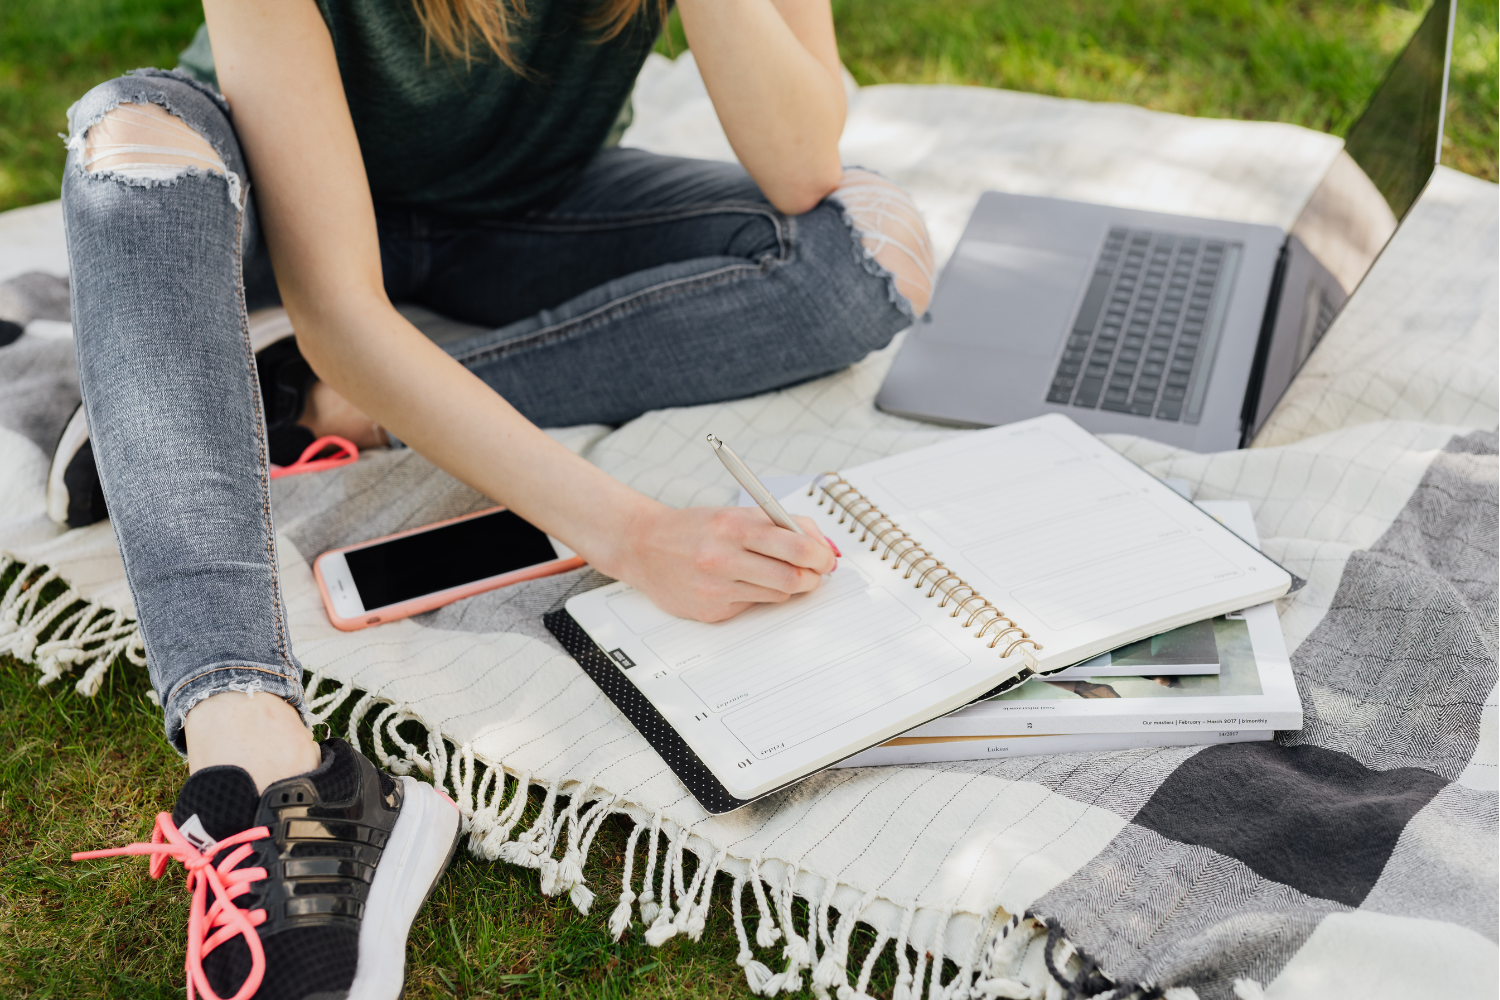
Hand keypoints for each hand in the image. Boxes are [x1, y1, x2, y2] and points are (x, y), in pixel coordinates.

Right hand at [615, 504, 837, 621]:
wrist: (644, 547)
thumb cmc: (696, 528)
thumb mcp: (736, 513)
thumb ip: (781, 524)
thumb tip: (822, 545)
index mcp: (734, 526)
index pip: (797, 547)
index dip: (821, 555)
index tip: (826, 557)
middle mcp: (724, 558)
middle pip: (793, 578)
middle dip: (814, 577)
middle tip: (816, 572)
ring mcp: (716, 588)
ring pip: (777, 594)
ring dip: (787, 586)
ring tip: (775, 572)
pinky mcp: (711, 611)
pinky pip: (753, 606)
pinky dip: (758, 595)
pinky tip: (741, 583)